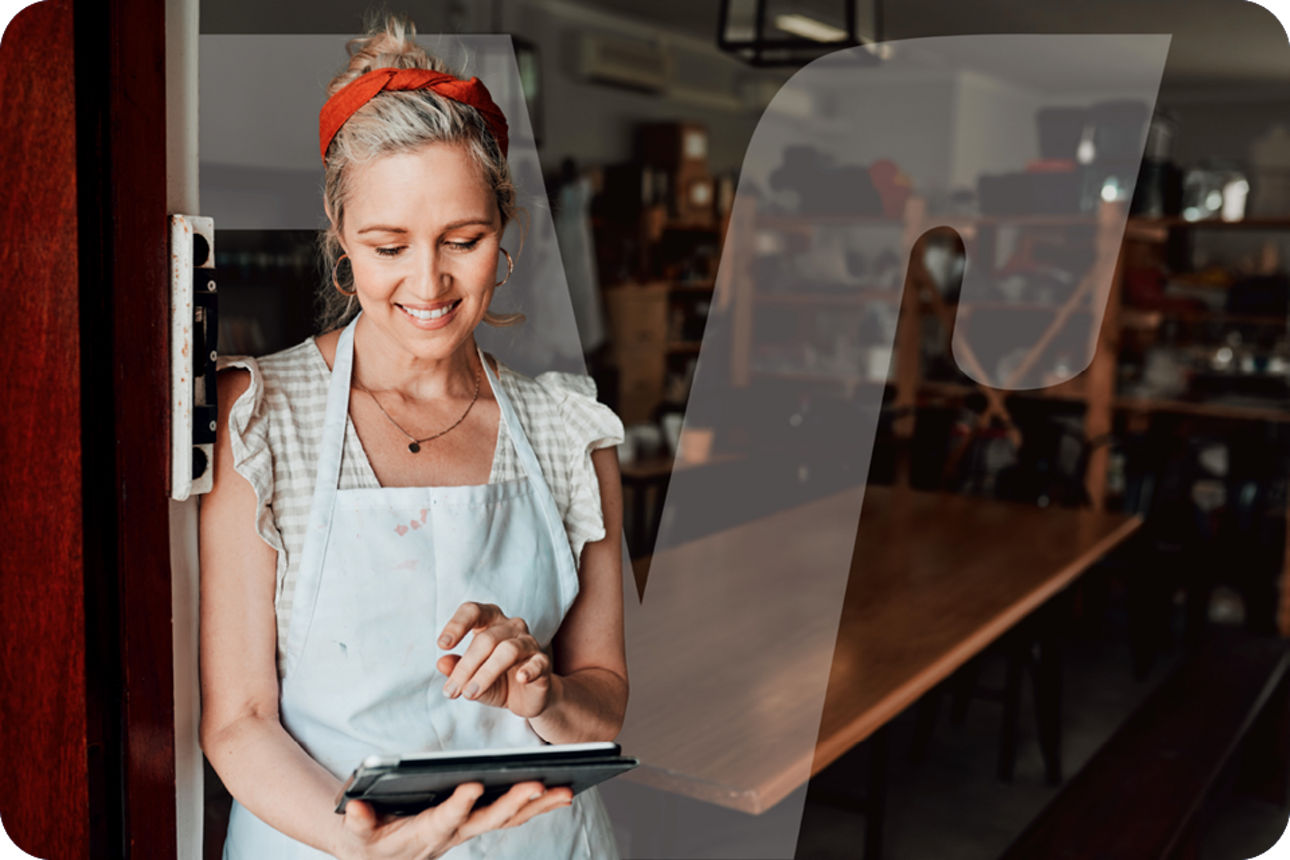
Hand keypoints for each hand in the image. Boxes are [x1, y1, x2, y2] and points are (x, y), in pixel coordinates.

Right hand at [335, 780, 573, 859]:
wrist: (381, 855)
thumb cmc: (369, 837)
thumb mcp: (357, 832)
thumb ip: (357, 821)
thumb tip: (354, 807)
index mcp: (423, 832)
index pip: (444, 818)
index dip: (457, 805)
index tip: (472, 786)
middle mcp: (453, 833)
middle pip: (488, 820)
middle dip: (513, 802)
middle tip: (537, 784)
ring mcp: (470, 829)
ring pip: (508, 818)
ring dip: (537, 805)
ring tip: (565, 789)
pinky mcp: (479, 822)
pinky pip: (512, 815)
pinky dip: (537, 805)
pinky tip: (561, 793)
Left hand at [437, 602, 555, 718]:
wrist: (528, 698)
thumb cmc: (497, 681)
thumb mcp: (471, 677)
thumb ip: (457, 669)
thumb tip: (441, 663)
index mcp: (490, 622)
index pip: (473, 611)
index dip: (457, 624)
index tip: (442, 644)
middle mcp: (511, 627)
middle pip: (486, 639)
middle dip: (465, 667)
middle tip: (451, 691)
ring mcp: (529, 643)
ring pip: (508, 650)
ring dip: (485, 674)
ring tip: (470, 694)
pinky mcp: (543, 663)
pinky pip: (537, 663)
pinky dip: (529, 669)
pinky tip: (520, 678)